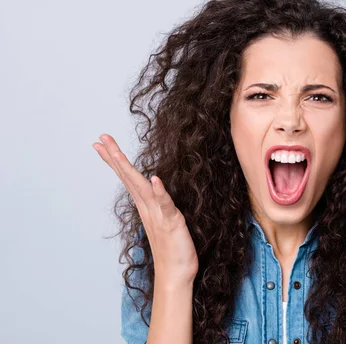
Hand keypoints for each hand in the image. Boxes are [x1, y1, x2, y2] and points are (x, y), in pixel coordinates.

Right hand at [93, 133, 198, 285]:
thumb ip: (157, 204)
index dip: (115, 161)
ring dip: (129, 170)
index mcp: (145, 205)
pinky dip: (159, 192)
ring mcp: (157, 214)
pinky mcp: (171, 222)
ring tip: (117, 153)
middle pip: (129, 178)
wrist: (176, 275)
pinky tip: (154, 179)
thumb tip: (153, 188)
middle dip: (115, 158)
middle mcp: (147, 207)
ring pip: (141, 188)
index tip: (101, 144)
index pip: (127, 178)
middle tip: (101, 139)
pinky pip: (164, 204)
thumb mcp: (164, 220)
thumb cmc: (172, 249)